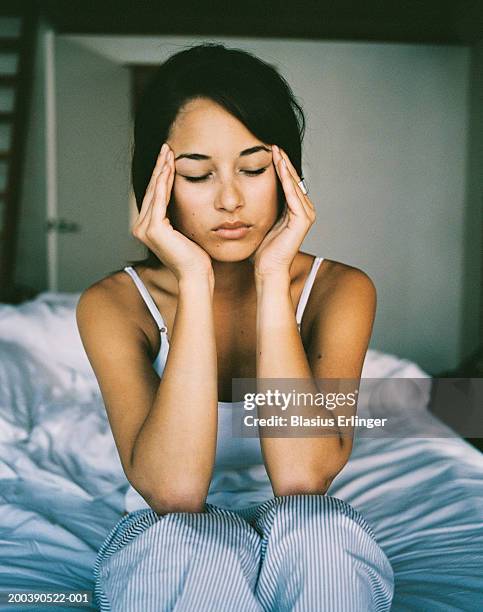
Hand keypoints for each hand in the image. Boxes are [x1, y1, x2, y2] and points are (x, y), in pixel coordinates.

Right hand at [132, 143, 212, 280]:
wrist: (196, 274)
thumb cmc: (195, 257)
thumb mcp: (184, 230)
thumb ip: (177, 216)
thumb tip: (182, 200)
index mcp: (147, 228)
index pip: (155, 195)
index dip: (161, 175)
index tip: (168, 157)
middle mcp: (140, 227)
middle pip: (152, 190)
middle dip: (159, 167)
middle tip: (166, 147)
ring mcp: (144, 228)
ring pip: (155, 191)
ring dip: (161, 169)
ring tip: (168, 151)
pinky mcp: (153, 228)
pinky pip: (159, 199)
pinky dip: (164, 181)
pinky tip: (169, 167)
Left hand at [252, 145, 315, 278]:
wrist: (267, 269)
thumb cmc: (262, 250)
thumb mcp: (262, 220)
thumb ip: (263, 206)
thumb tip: (250, 191)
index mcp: (296, 210)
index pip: (288, 182)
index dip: (280, 166)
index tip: (269, 150)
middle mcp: (305, 210)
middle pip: (293, 180)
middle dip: (283, 161)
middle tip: (273, 143)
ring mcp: (305, 215)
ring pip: (294, 184)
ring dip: (285, 166)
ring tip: (276, 150)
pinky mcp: (302, 220)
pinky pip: (293, 195)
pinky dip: (286, 180)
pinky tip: (279, 166)